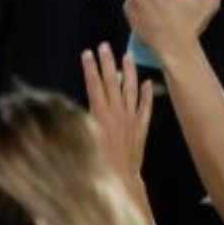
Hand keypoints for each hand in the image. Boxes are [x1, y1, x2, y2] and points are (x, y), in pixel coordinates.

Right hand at [81, 42, 152, 190]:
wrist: (121, 178)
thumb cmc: (97, 162)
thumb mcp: (84, 139)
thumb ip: (82, 120)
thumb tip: (75, 106)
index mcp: (100, 113)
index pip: (94, 84)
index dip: (90, 68)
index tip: (87, 53)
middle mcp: (117, 112)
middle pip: (112, 82)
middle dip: (107, 62)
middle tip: (104, 46)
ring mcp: (131, 118)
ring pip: (131, 89)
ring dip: (129, 71)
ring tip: (127, 55)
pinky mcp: (141, 127)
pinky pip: (146, 106)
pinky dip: (147, 94)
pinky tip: (148, 82)